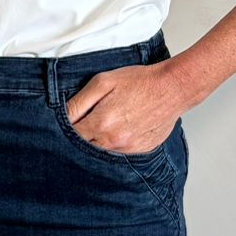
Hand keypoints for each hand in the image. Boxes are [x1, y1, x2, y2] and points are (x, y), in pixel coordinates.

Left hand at [63, 65, 182, 152]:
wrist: (172, 88)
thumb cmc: (140, 82)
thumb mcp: (103, 82)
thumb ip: (79, 102)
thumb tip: (62, 115)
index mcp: (100, 123)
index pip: (71, 136)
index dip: (65, 130)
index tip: (67, 124)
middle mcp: (113, 140)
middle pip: (84, 148)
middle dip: (80, 139)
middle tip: (85, 124)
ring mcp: (127, 149)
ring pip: (101, 153)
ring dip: (97, 143)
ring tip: (106, 125)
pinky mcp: (139, 151)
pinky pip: (119, 153)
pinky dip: (114, 144)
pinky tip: (120, 130)